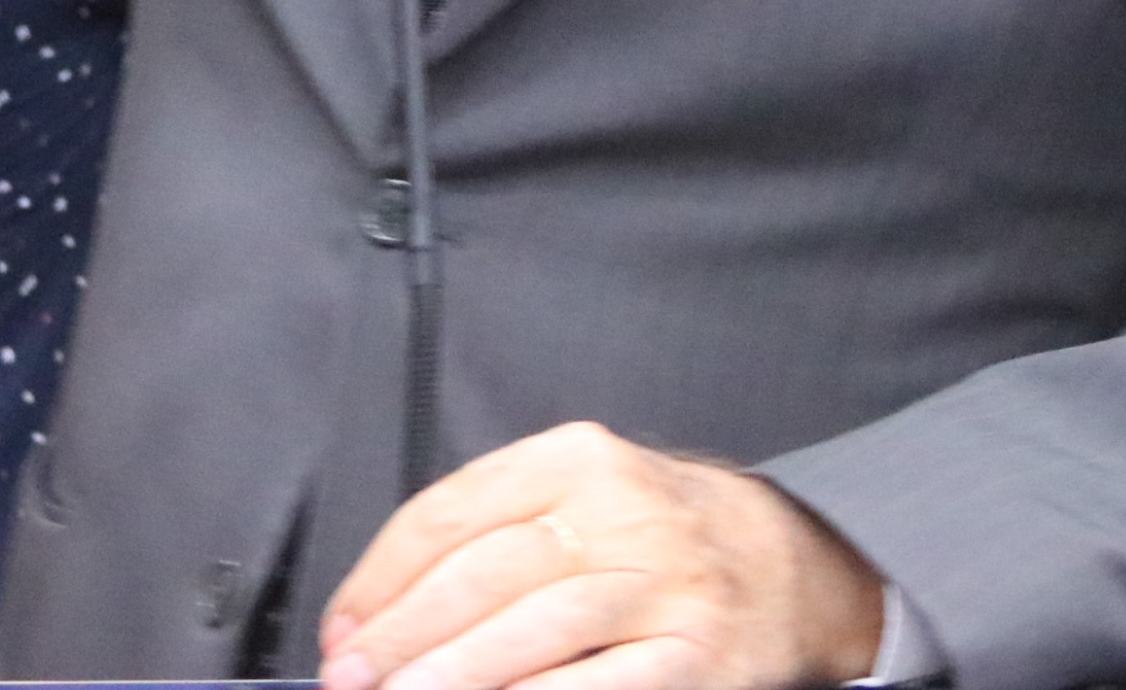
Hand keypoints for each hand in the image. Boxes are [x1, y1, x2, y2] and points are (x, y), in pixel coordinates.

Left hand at [319, 421, 884, 689]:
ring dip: (453, 675)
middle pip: (485, 573)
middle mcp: (623, 510)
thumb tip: (375, 612)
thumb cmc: (655, 532)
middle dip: (404, 635)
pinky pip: (599, 686)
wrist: (783, 561)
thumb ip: (488, 532)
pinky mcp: (694, 655)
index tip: (342, 631)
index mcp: (576, 458)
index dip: (381, 578)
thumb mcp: (579, 492)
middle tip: (353, 677)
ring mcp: (664, 584)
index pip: (450, 512)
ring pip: (535, 630)